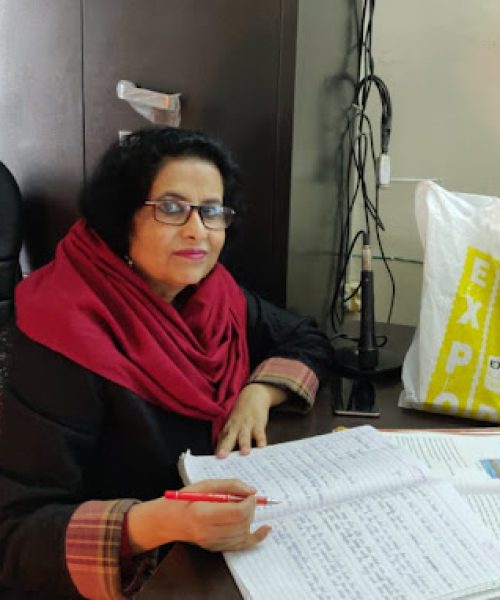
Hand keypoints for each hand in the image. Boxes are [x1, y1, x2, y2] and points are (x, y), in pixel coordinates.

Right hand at [127, 479, 270, 553]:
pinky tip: (265, 529)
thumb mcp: (205, 485)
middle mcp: (208, 532)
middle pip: (242, 523)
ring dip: (249, 518)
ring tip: (242, 507)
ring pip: (244, 533)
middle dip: (250, 508)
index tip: (249, 494)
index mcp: (203, 514)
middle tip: (245, 498)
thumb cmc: (184, 499)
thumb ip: (230, 485)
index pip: (237, 512)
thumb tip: (251, 491)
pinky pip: (242, 546)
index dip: (249, 502)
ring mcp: (213, 543)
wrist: (169, 520)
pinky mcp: (216, 548)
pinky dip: (256, 537)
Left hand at [215, 383, 286, 457]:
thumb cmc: (241, 415)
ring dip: (244, 444)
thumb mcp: (231, 425)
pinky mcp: (258, 423)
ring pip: (244, 436)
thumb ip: (226, 439)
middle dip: (225, 447)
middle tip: (221, 456)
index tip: (214, 461)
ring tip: (244, 453)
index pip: (221, 440)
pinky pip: (260, 433)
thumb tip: (218, 456)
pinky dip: (261, 439)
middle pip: (229, 438)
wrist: (253, 396)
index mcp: (228, 428)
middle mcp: (235, 427)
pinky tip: (262, 446)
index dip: (218, 450)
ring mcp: (247, 425)